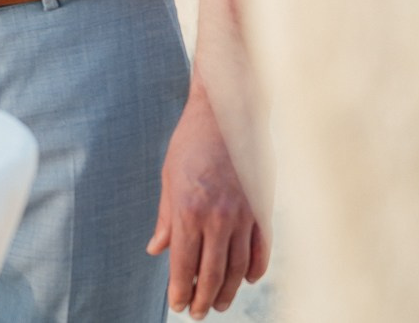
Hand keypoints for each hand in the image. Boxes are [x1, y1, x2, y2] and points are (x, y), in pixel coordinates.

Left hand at [149, 86, 268, 316]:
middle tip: (196, 312)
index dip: (180, 288)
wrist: (227, 114)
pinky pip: (262, 249)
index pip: (184, 263)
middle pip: (213, 272)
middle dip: (203, 297)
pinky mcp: (262, 209)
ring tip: (218, 303)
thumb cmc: (191, 143)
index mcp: (188, 211)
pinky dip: (256, 268)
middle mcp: (217, 219)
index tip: (176, 305)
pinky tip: (248, 279)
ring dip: (229, 290)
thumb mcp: (168, 178)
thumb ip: (165, 218)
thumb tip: (156, 249)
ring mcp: (244, 216)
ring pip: (239, 267)